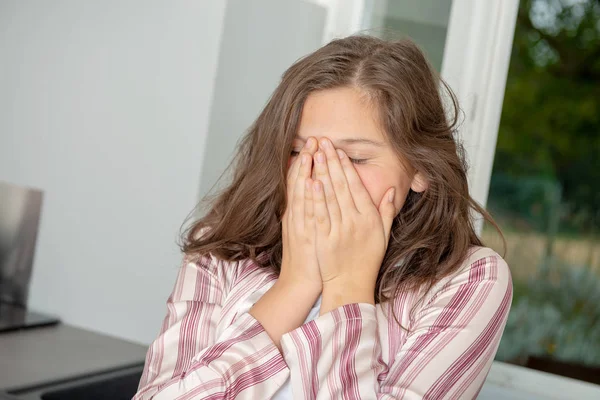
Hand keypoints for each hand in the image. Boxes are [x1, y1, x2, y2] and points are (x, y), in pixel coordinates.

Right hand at [280, 136, 320, 294]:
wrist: (299, 282)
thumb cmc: (308, 256)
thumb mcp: (305, 229)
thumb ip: (310, 209)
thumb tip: (316, 188)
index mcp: (296, 212)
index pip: (299, 181)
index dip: (305, 161)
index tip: (313, 144)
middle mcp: (294, 215)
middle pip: (299, 182)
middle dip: (306, 159)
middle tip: (314, 139)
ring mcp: (298, 224)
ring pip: (300, 193)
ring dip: (306, 171)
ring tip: (312, 151)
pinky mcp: (303, 236)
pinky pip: (306, 213)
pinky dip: (308, 197)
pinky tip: (312, 181)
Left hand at [311, 138, 396, 309]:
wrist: (351, 287)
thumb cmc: (367, 261)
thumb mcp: (383, 237)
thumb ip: (386, 212)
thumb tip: (390, 190)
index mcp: (369, 219)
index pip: (356, 187)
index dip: (346, 167)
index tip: (338, 151)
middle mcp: (355, 222)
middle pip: (341, 186)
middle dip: (331, 162)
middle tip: (323, 143)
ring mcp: (339, 230)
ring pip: (329, 197)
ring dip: (321, 173)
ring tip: (314, 154)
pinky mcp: (325, 239)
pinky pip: (319, 215)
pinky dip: (315, 198)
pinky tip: (310, 182)